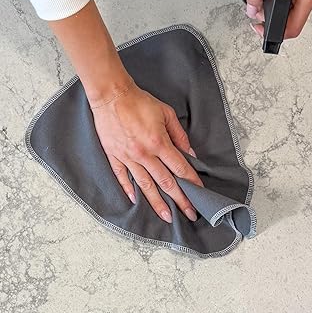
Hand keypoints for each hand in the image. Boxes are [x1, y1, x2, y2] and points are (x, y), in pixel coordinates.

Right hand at [90, 81, 202, 223]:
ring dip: (157, 202)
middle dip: (180, 200)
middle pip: (166, 182)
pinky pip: (122, 176)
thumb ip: (179, 136)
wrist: (112, 95)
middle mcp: (144, 154)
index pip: (180, 168)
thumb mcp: (166, 113)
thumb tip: (190, 154)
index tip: (200, 194)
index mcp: (159, 143)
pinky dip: (129, 189)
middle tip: (190, 214)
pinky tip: (136, 200)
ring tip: (167, 216)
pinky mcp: (114, 155)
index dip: (192, 182)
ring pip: (145, 185)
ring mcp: (128, 157)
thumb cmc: (139, 101)